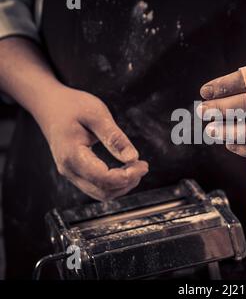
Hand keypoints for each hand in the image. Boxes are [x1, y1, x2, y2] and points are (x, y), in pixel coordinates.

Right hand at [34, 86, 148, 200]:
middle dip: (127, 182)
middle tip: (142, 166)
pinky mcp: (75, 172)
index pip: (104, 179)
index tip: (143, 165)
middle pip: (103, 191)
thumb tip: (132, 157)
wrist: (49, 105)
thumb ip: (114, 137)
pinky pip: (96, 187)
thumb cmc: (71, 106)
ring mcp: (70, 173)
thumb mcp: (97, 114)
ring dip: (121, 186)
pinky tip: (124, 170)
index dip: (128, 176)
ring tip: (135, 168)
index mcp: (73, 155)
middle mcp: (69, 169)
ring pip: (100, 194)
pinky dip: (113, 183)